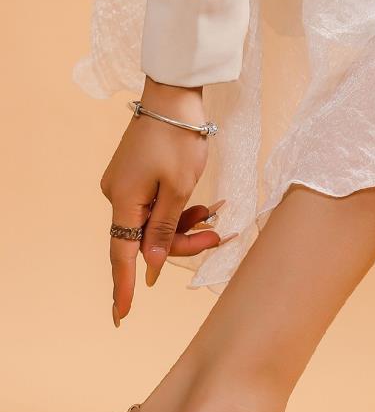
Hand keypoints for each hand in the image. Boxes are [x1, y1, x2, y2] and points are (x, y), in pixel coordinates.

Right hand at [100, 78, 231, 325]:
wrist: (174, 96)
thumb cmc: (179, 139)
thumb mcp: (179, 189)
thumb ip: (165, 230)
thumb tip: (152, 265)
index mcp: (124, 201)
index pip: (122, 256)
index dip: (124, 287)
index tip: (121, 315)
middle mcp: (118, 196)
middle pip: (146, 240)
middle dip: (183, 243)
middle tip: (219, 237)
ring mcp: (126, 187)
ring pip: (156, 225)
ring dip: (186, 227)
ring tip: (215, 215)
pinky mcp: (138, 178)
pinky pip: (158, 208)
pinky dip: (180, 212)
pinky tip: (204, 207)